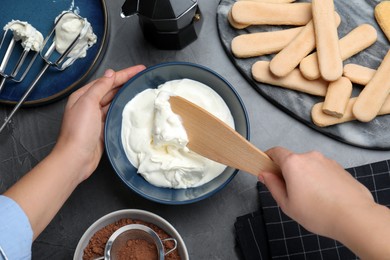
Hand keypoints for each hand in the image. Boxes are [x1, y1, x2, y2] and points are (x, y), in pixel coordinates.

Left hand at [53, 65, 144, 182]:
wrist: (76, 158)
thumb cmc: (79, 131)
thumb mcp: (88, 103)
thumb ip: (100, 87)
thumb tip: (110, 74)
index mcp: (83, 96)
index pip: (107, 80)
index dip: (124, 74)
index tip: (139, 69)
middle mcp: (89, 105)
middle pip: (111, 89)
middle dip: (126, 82)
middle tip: (142, 77)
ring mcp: (96, 117)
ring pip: (114, 101)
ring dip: (126, 94)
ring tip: (140, 89)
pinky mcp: (103, 128)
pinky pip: (115, 114)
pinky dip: (124, 109)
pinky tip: (132, 108)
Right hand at [258, 147, 373, 238]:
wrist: (354, 217)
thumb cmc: (318, 212)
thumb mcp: (287, 204)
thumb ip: (272, 186)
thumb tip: (265, 174)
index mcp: (293, 163)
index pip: (275, 152)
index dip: (268, 158)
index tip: (266, 168)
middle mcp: (310, 157)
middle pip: (292, 160)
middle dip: (288, 173)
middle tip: (290, 193)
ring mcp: (327, 161)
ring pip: (308, 166)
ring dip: (305, 177)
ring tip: (311, 199)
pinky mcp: (339, 168)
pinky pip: (322, 171)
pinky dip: (319, 180)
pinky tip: (324, 198)